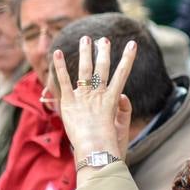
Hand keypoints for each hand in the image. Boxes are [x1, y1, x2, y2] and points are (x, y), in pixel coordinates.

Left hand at [52, 36, 136, 160]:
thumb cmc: (109, 141)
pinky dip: (60, 67)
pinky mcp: (68, 102)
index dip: (128, 58)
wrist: (95, 150)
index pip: (122, 74)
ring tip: (86, 39)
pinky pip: (64, 82)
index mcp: (112, 99)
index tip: (133, 45)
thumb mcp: (121, 124)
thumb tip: (123, 95)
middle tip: (104, 39)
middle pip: (102, 68)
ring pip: (85, 70)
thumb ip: (124, 108)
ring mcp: (84, 97)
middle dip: (103, 52)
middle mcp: (99, 94)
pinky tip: (56, 53)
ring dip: (86, 53)